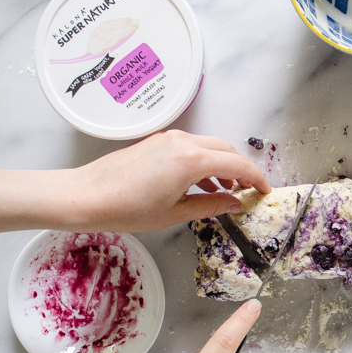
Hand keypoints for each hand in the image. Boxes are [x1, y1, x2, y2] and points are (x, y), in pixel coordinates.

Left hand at [0, 130, 271, 232]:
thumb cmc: (128, 209)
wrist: (85, 196)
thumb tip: (237, 204)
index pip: (237, 164)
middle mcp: (183, 142)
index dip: (256, 178)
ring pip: (210, 147)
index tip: (266, 191)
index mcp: (192, 159)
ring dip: (223, 166)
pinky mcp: (158, 142)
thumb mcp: (176, 213)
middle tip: (249, 191)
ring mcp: (169, 139)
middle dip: (242, 169)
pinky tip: (202, 185)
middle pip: (226, 150)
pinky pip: (192, 148)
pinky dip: (205, 163)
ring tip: (227, 192)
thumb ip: (213, 205)